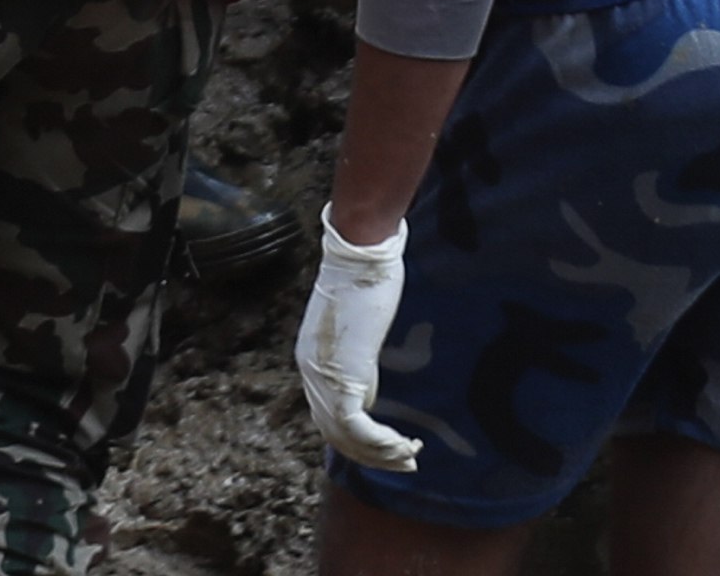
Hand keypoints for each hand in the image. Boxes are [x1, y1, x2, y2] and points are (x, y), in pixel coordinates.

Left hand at [294, 213, 420, 469]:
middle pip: (334, 432)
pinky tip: (406, 445)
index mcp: (311, 359)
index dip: (358, 439)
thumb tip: (366, 379)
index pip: (327, 415)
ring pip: (345, 436)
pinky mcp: (342, 376)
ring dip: (381, 454)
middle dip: (372, 454)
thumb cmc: (364, 281)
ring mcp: (321, 375)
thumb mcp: (357, 328)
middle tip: (406, 462)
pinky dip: (383, 443)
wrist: (359, 257)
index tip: (391, 447)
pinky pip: (358, 428)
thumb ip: (356, 355)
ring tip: (410, 457)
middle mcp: (309, 370)